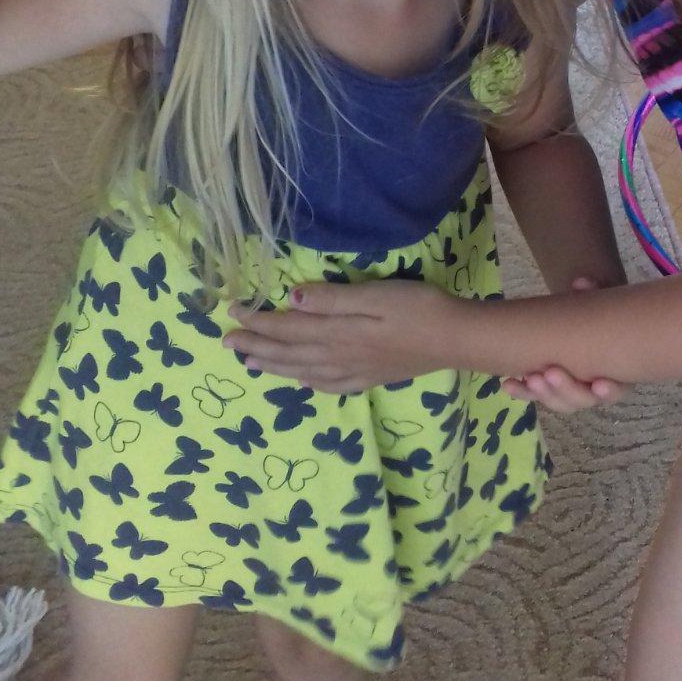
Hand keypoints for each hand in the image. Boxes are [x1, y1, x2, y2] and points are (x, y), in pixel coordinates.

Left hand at [222, 279, 458, 391]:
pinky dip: (309, 382)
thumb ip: (332, 300)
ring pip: (302, 370)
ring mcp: (354, 371)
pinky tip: (304, 382)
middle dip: (255, 346)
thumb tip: (291, 300)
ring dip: (273, 366)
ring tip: (250, 362)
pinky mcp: (371, 377)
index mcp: (336, 333)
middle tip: (226, 342)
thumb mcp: (375, 295)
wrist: (456, 339)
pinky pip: (330, 385)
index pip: (286, 327)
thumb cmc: (418, 308)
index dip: (256, 320)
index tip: (231, 310)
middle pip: (288, 353)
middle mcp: (338, 357)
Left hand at [500, 276, 630, 412]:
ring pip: (560, 401)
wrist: (582, 318)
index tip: (599, 384)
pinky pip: (536, 395)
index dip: (609, 390)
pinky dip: (522, 392)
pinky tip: (508, 385)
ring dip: (543, 393)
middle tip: (550, 373)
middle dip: (566, 389)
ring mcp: (570, 390)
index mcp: (616, 371)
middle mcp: (594, 387)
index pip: (617, 389)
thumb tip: (581, 283)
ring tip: (530, 378)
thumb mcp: (600, 300)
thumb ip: (594, 292)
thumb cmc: (597, 312)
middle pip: (583, 399)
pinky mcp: (549, 388)